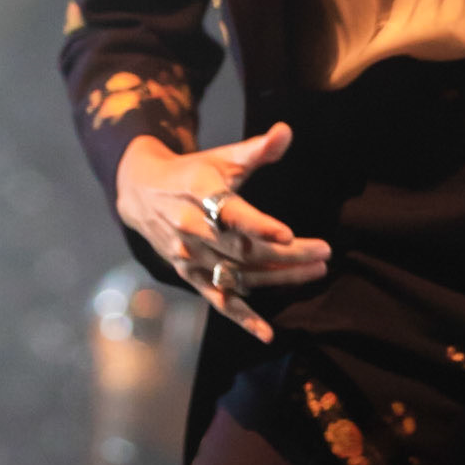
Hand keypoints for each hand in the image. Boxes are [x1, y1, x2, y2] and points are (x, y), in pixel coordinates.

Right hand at [115, 123, 329, 342]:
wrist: (140, 192)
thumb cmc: (192, 173)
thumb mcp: (220, 157)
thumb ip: (257, 149)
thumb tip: (287, 131)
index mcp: (198, 192)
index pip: (230, 212)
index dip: (258, 225)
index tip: (287, 234)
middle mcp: (190, 228)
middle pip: (242, 247)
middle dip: (286, 253)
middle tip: (324, 252)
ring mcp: (188, 256)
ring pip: (237, 273)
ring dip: (277, 277)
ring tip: (316, 271)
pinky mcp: (188, 275)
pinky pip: (217, 299)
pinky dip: (242, 317)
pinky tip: (267, 333)